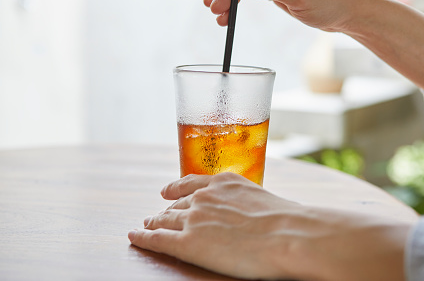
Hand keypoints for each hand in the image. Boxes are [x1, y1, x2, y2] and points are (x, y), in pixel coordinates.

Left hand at [129, 172, 417, 280]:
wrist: (289, 234)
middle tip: (157, 212)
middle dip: (166, 208)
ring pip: (164, 218)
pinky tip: (134, 234)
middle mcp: (204, 196)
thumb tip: (256, 215)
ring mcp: (193, 217)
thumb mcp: (264, 200)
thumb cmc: (287, 220)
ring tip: (146, 223)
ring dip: (154, 220)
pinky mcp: (187, 241)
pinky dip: (142, 235)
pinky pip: (156, 237)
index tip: (169, 190)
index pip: (192, 183)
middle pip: (177, 203)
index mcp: (224, 183)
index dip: (177, 187)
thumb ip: (248, 202)